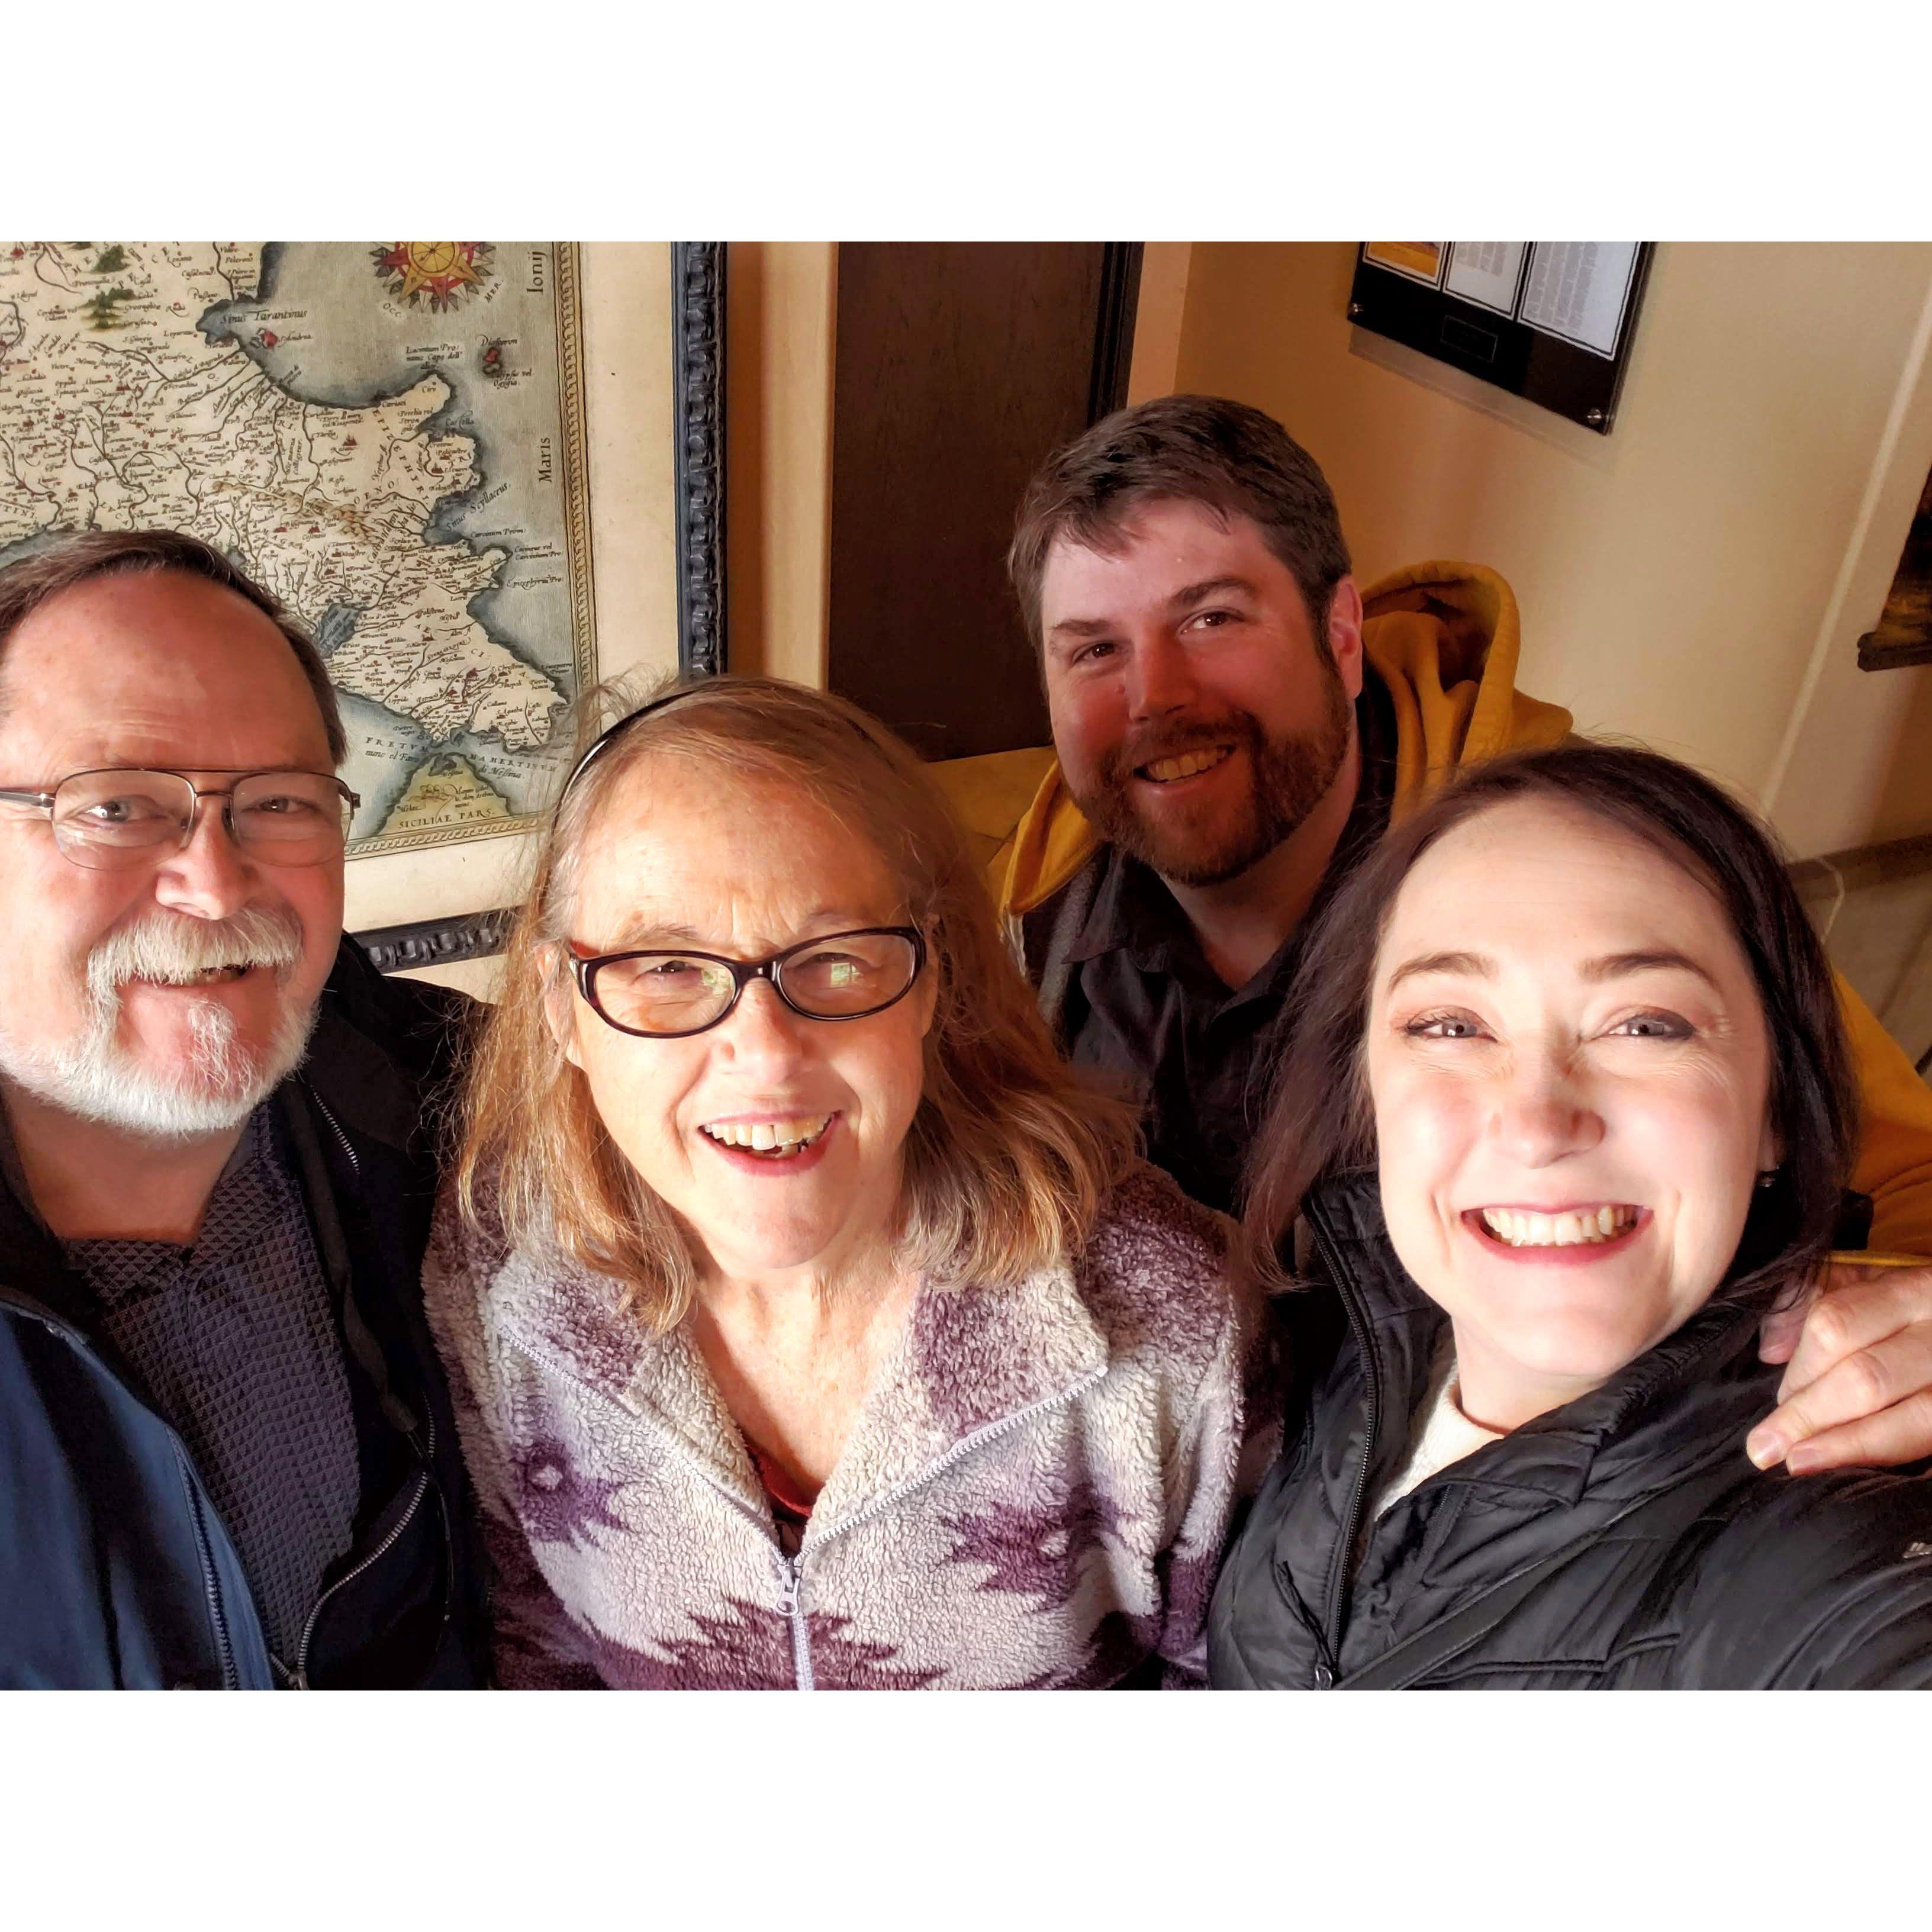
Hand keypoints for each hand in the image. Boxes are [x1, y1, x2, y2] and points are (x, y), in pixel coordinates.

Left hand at [1747, 1261, 1931, 1473]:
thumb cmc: (1912, 1310)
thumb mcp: (1868, 1285)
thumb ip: (1812, 1301)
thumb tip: (1771, 1350)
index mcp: (1910, 1291)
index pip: (1838, 1325)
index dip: (1800, 1368)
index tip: (1777, 1399)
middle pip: (1867, 1377)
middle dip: (1809, 1414)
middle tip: (1764, 1446)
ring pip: (1911, 1418)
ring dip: (1846, 1444)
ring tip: (1797, 1461)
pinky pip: (1927, 1436)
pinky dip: (1884, 1451)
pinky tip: (1849, 1466)